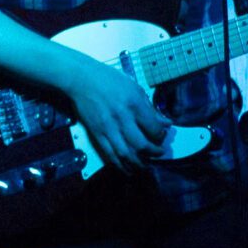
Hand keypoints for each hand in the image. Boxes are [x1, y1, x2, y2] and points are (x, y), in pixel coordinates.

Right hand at [62, 57, 171, 175]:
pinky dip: (120, 164)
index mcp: (133, 104)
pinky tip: (128, 168)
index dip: (160, 135)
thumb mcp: (135, 88)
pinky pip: (110, 153)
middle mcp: (122, 118)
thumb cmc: (110, 80)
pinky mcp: (97, 133)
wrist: (82, 79)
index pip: (153, 128)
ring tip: (146, 165)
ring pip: (125, 153)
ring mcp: (108, 127)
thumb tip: (165, 122)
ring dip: (138, 163)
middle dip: (153, 153)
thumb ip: (150, 108)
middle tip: (158, 153)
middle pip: (141, 144)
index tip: (162, 136)